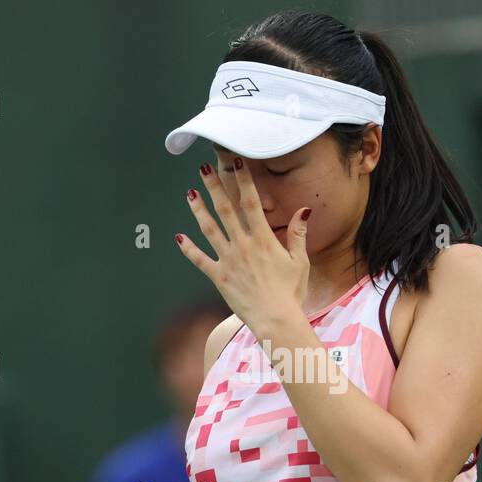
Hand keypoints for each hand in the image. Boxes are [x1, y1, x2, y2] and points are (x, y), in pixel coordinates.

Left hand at [175, 158, 310, 333]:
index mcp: (263, 239)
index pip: (251, 202)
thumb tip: (304, 211)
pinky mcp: (218, 276)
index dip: (243, 180)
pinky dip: (188, 248)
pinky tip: (178, 237)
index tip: (237, 162)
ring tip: (189, 193)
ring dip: (198, 210)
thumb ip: (298, 234)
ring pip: (209, 229)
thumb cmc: (291, 293)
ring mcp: (228, 260)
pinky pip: (199, 259)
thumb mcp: (300, 261)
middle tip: (204, 168)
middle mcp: (243, 245)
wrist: (275, 320)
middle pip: (225, 209)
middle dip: (214, 186)